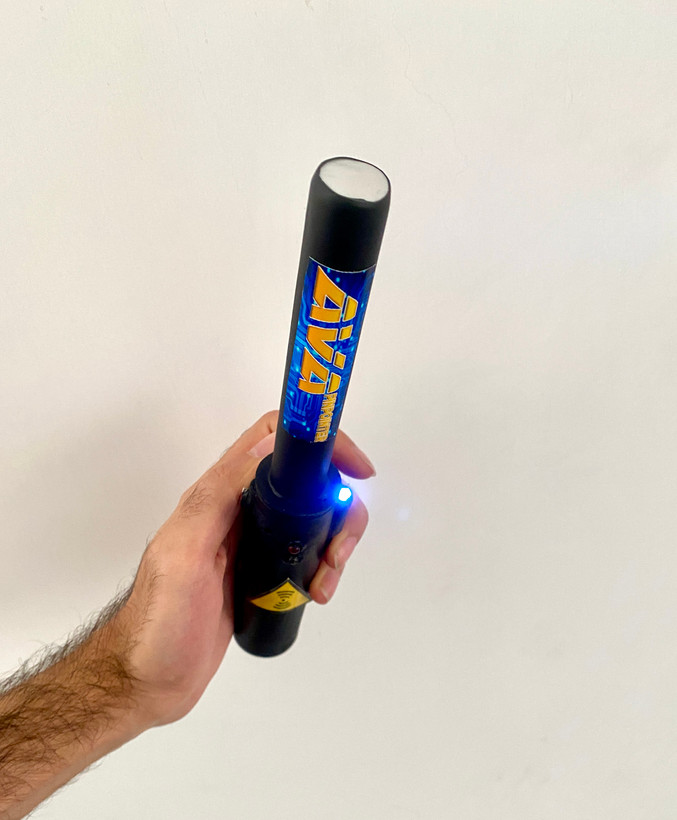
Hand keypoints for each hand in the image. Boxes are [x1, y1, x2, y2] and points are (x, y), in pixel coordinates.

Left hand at [115, 411, 373, 728]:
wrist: (151, 679)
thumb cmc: (161, 620)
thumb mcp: (184, 554)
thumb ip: (217, 499)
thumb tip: (266, 449)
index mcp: (217, 493)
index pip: (273, 440)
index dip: (319, 442)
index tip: (355, 469)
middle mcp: (239, 507)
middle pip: (306, 480)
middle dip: (338, 506)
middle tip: (341, 549)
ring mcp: (252, 540)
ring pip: (313, 517)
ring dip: (335, 541)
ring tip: (326, 581)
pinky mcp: (263, 570)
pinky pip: (306, 551)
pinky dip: (324, 566)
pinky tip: (318, 592)